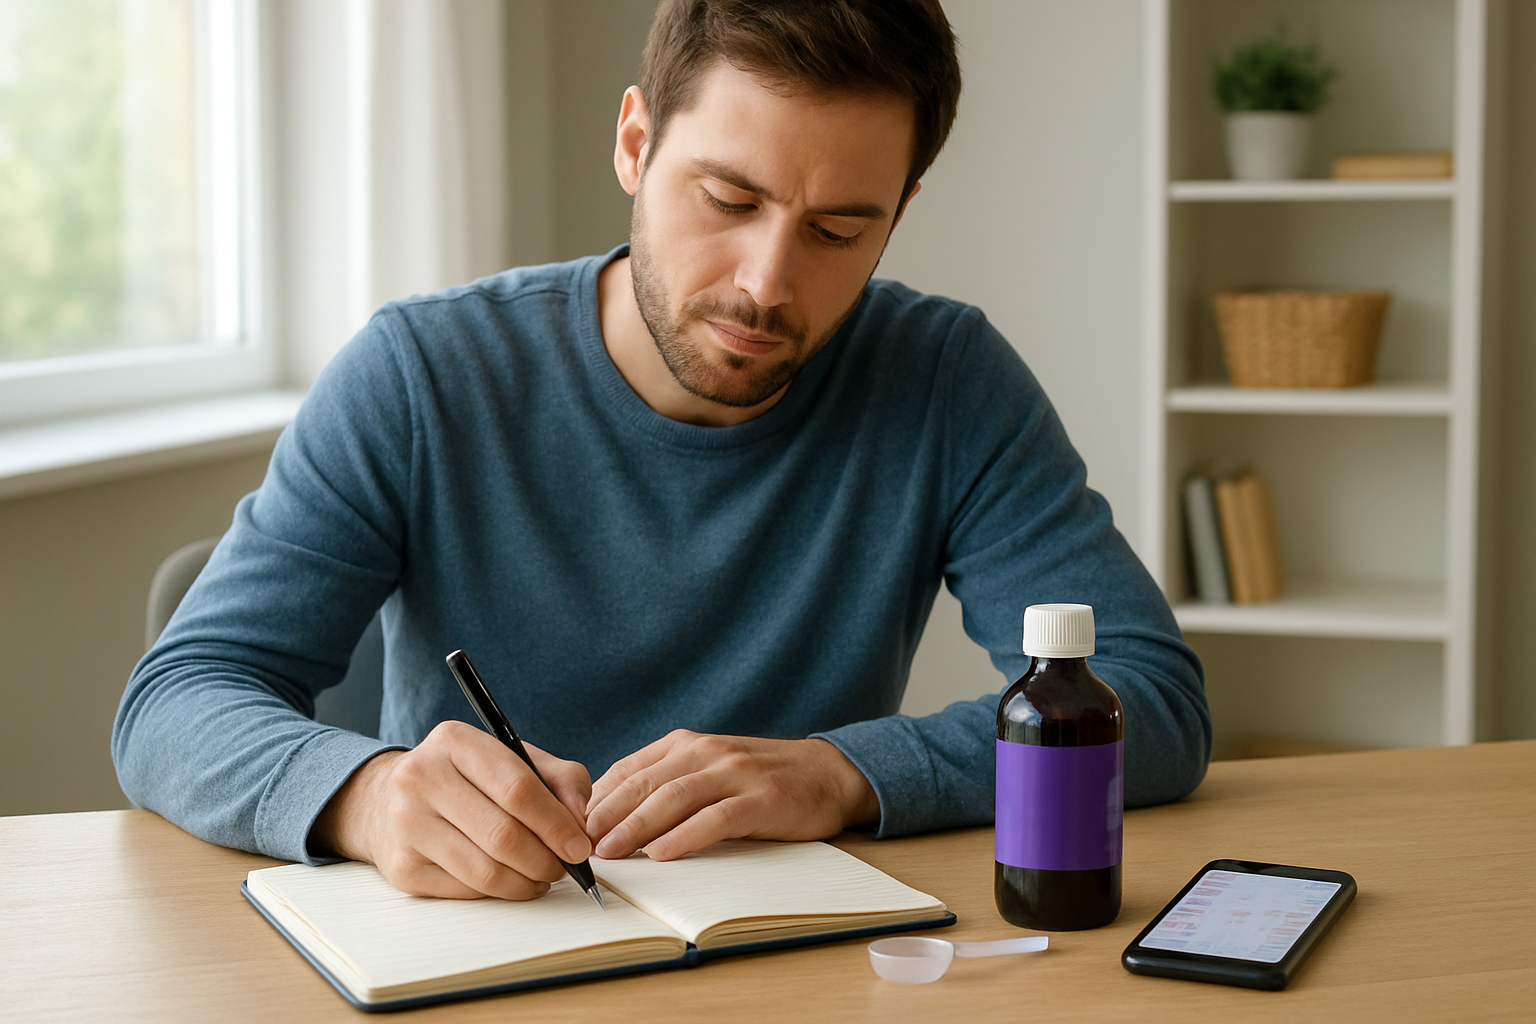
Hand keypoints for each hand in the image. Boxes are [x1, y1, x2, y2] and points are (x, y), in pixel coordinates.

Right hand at [310, 720, 593, 899]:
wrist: (385, 800)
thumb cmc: (465, 779)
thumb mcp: (512, 760)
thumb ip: (560, 779)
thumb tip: (580, 821)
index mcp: (454, 741)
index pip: (517, 788)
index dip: (556, 823)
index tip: (580, 845)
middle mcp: (421, 778)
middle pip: (503, 834)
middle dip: (546, 859)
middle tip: (564, 867)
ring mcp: (406, 824)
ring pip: (485, 871)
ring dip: (526, 882)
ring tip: (542, 877)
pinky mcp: (402, 868)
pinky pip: (466, 891)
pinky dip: (499, 892)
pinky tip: (511, 881)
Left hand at [584, 731, 879, 861]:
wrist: (828, 774)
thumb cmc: (760, 781)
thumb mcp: (709, 771)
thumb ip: (668, 785)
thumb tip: (610, 818)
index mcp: (687, 745)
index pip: (630, 770)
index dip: (597, 799)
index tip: (570, 826)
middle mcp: (707, 752)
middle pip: (645, 783)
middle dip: (606, 815)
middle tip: (579, 844)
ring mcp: (735, 773)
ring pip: (674, 798)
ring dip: (636, 827)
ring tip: (610, 853)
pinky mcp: (760, 799)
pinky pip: (716, 818)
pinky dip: (685, 836)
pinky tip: (662, 853)